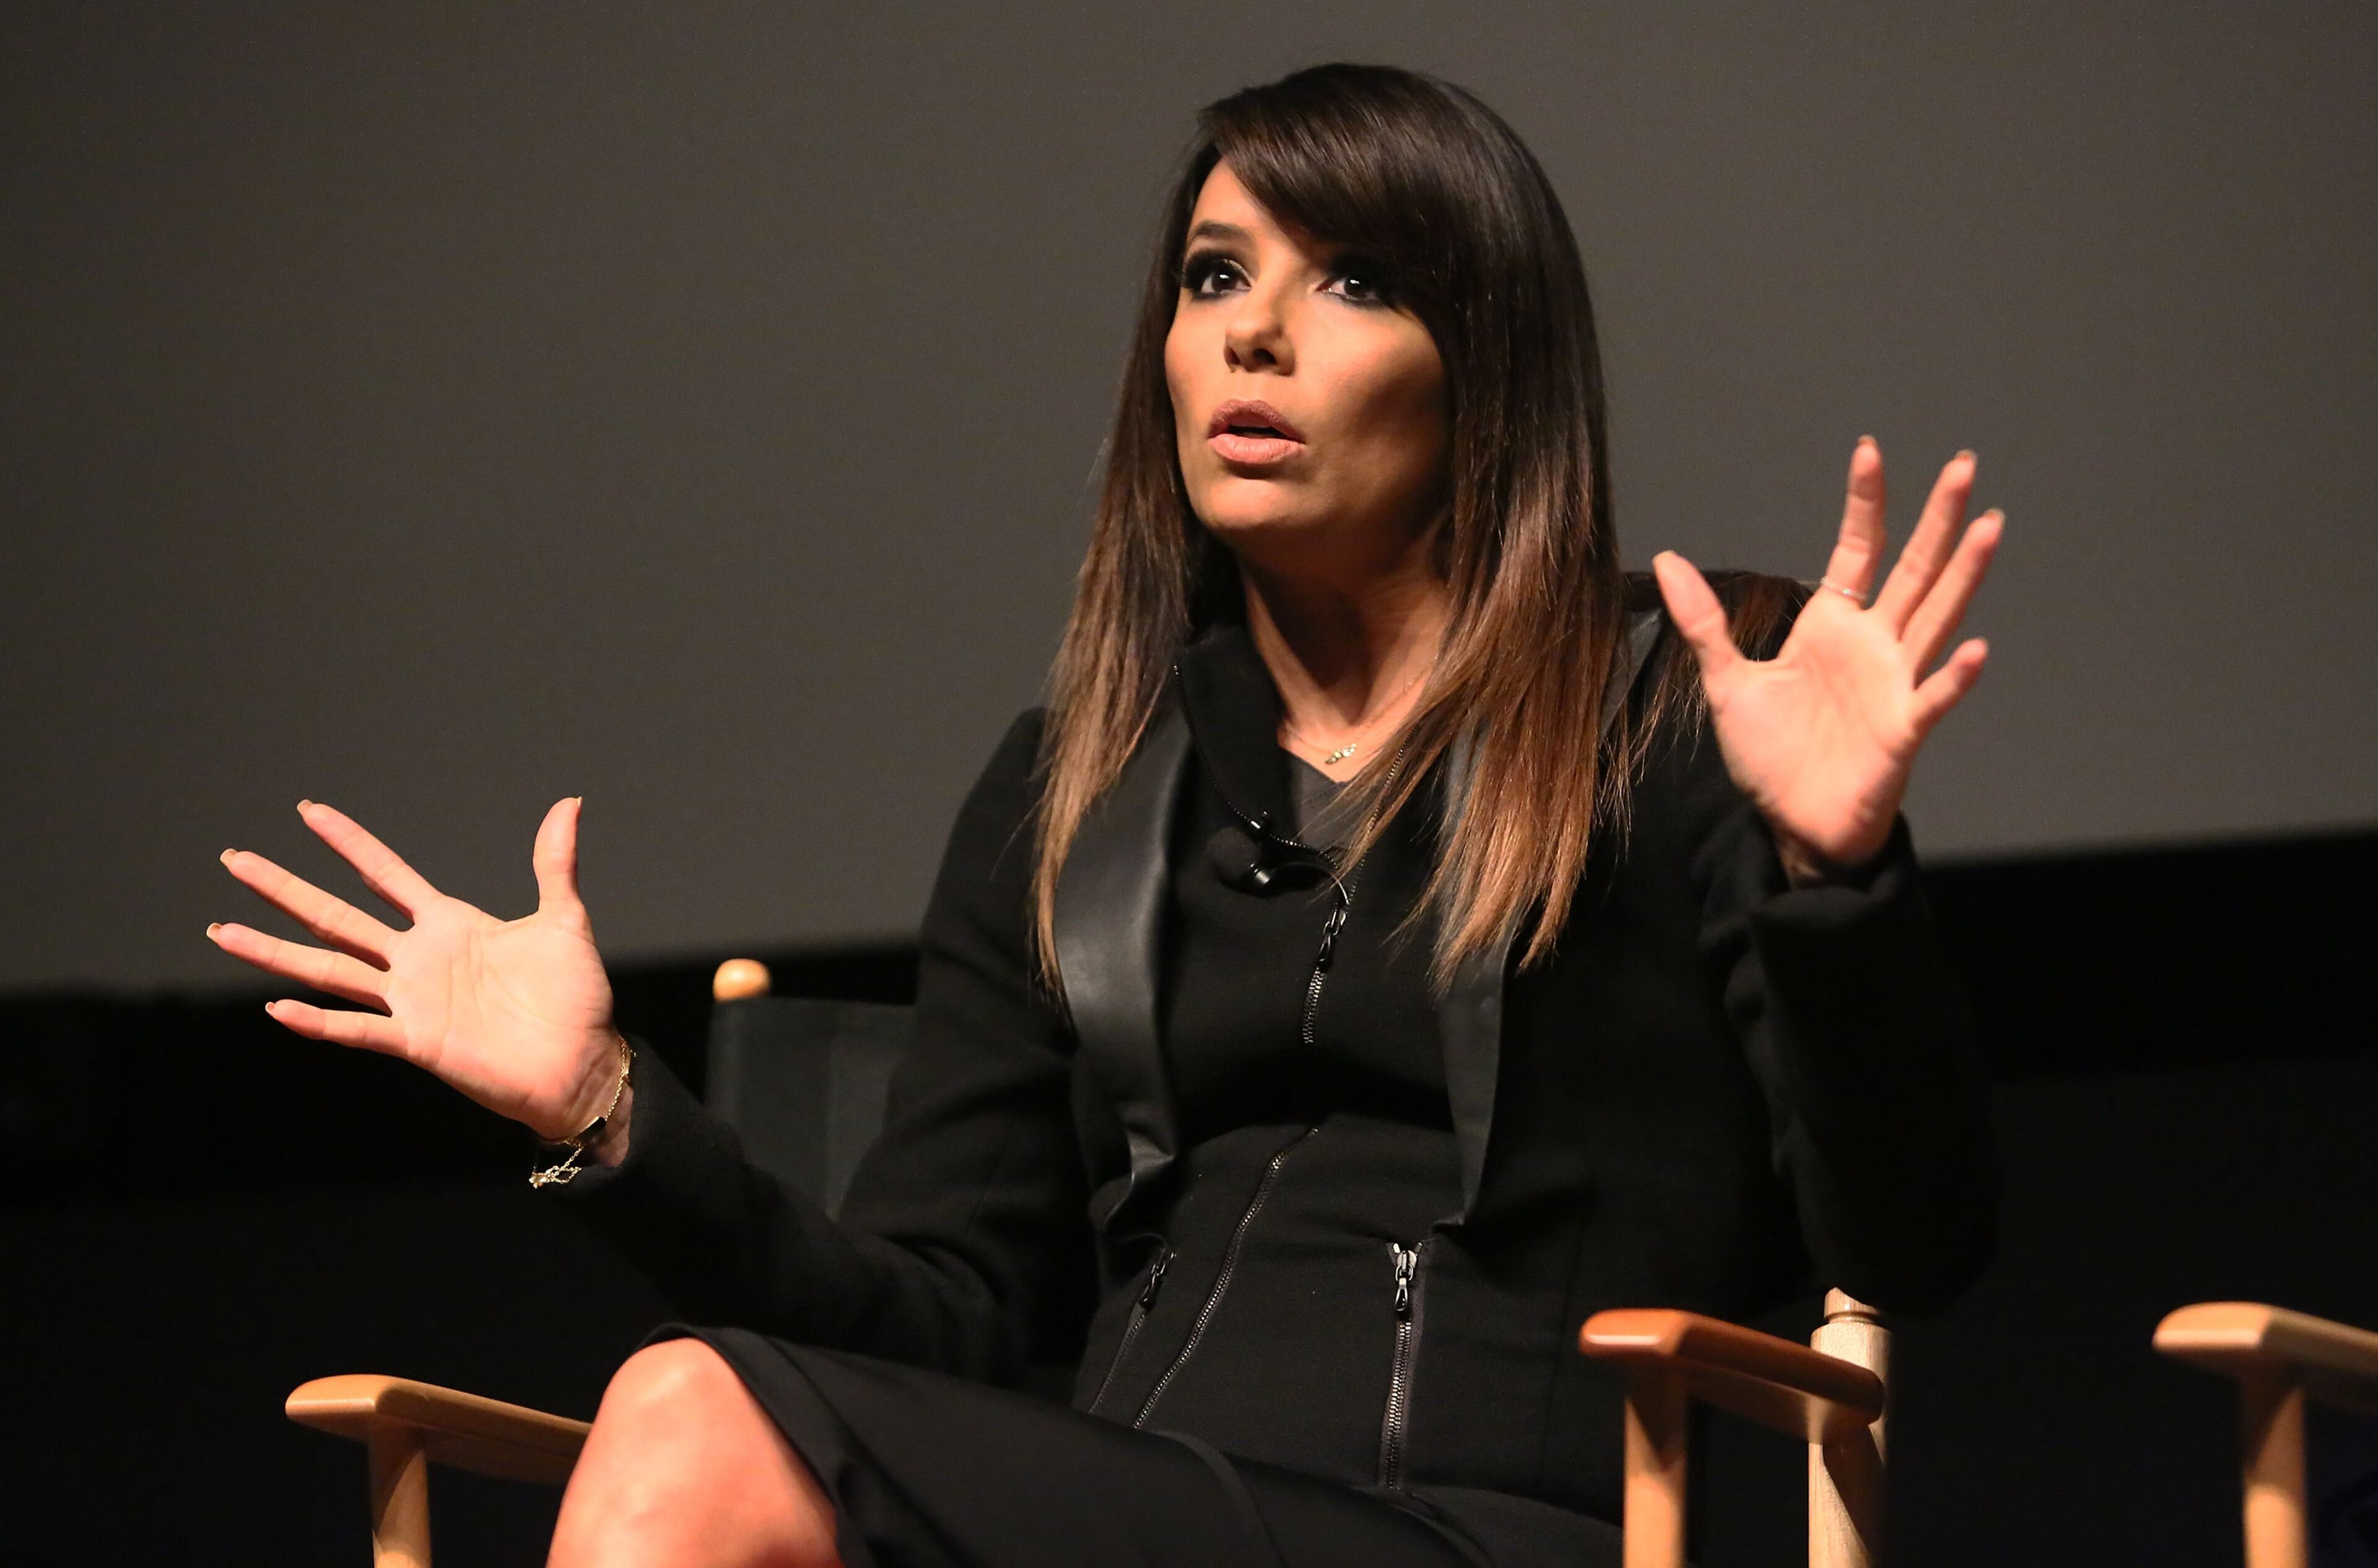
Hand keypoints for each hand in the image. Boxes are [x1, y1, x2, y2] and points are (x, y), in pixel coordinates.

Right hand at [209, 798, 624, 1142]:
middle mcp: (419, 959)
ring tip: (225, 931)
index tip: (308, 811)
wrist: (584, 1064)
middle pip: (337, 916)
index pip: (384, 874)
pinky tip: (276, 1007)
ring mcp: (412, 1001)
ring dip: (275, 952)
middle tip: (235, 860)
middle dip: (285, 888)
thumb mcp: (564, 920)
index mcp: (450, 925)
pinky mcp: (417, 1042)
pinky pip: (357, 1029)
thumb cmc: (576, 999)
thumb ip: (554, 862)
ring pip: (330, 969)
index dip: (348, 842)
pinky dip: (317, 1021)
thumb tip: (569, 802)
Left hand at [1651, 439, 2001, 878]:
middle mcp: (1873, 646)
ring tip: (1988, 526)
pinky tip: (1976, 650)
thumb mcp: (1727, 681)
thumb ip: (1704, 622)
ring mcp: (1894, 684)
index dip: (1865, 503)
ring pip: (1936, 617)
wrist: (1791, 823)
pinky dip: (1954, 677)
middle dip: (1938, 519)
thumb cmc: (1771, 756)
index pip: (1857, 550)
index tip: (1870, 451)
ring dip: (1964, 574)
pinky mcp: (1903, 730)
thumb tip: (1669, 561)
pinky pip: (1933, 698)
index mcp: (1832, 627)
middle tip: (1964, 464)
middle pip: (1913, 569)